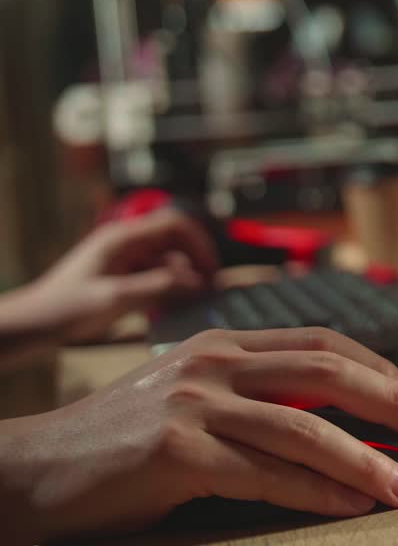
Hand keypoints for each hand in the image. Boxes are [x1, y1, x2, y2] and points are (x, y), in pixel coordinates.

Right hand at [0, 327, 397, 543]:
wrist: (30, 469)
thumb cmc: (117, 444)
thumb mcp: (191, 400)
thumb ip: (254, 401)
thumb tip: (336, 428)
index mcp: (222, 344)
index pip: (322, 342)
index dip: (379, 367)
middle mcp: (213, 362)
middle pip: (328, 371)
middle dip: (392, 400)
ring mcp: (193, 403)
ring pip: (305, 427)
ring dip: (366, 459)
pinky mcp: (175, 451)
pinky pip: (266, 473)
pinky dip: (317, 491)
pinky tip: (349, 504)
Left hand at [27, 207, 219, 342]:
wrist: (33, 324)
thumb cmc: (68, 309)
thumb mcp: (116, 298)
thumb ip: (160, 286)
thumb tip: (200, 283)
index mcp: (124, 238)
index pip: (176, 225)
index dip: (200, 245)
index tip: (211, 273)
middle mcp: (127, 242)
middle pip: (176, 241)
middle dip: (196, 262)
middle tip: (209, 291)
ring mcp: (125, 257)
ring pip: (168, 259)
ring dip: (184, 278)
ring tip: (193, 303)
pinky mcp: (123, 274)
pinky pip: (156, 273)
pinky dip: (169, 287)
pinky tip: (172, 307)